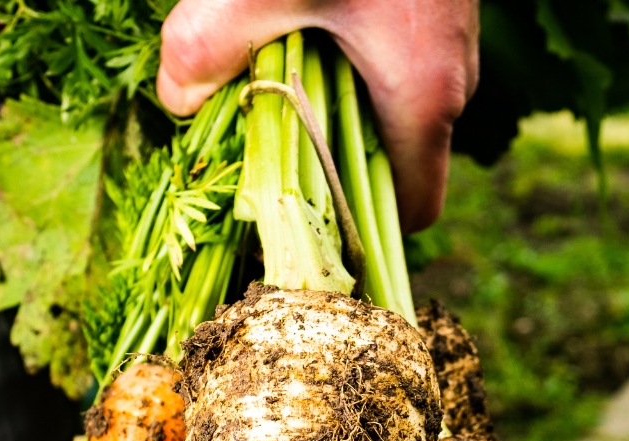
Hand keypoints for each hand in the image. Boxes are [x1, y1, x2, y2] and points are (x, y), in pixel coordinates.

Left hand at [158, 0, 476, 231]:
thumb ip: (203, 49)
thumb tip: (174, 104)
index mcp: (424, 98)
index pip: (412, 211)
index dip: (362, 231)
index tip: (305, 222)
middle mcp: (454, 83)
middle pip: (396, 162)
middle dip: (332, 162)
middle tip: (268, 146)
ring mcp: (455, 46)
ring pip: (397, 111)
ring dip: (340, 108)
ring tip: (281, 77)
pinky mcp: (440, 12)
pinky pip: (400, 66)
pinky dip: (354, 65)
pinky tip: (306, 26)